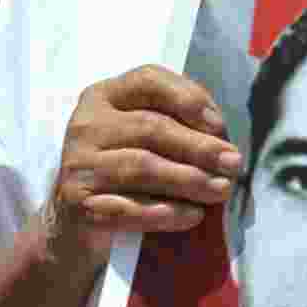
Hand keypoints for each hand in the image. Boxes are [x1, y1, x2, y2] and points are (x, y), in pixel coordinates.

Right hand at [43, 65, 241, 275]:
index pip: (148, 80)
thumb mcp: (140, 138)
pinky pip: (129, 208)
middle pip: (150, 127)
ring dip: (189, 179)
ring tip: (221, 190)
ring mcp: (78, 165)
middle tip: (233, 164)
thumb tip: (220, 135)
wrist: (73, 225)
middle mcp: (86, 125)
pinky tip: (192, 215)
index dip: (188, 98)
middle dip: (199, 147)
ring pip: (141, 167)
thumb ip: (174, 125)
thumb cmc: (121, 173)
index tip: (219, 125)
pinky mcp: (78, 204)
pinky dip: (166, 212)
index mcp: (104, 97)